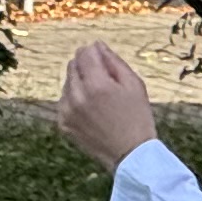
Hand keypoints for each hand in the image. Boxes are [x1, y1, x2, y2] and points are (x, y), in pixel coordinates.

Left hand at [56, 42, 156, 170]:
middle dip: (87, 67)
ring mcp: (67, 111)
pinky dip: (75, 100)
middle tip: (106, 83)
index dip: (95, 52)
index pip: (85, 52)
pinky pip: (65, 100)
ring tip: (100, 100)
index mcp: (96, 84)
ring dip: (81, 83)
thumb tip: (96, 45)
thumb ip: (113, 61)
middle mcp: (77, 97)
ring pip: (68, 82)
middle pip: (73, 65)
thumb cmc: (137, 117)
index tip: (105, 61)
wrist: (130, 155)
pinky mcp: (64, 123)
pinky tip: (92, 111)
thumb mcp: (134, 83)